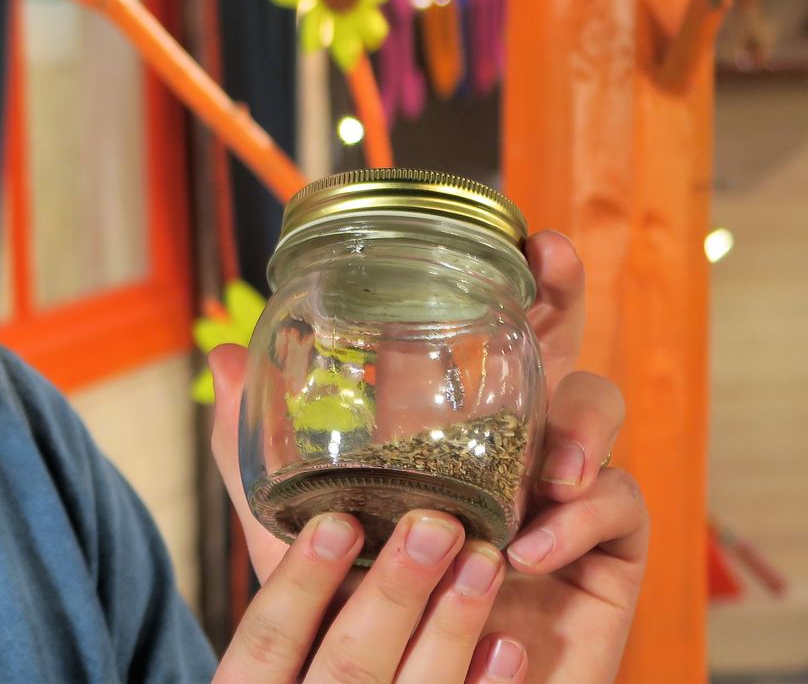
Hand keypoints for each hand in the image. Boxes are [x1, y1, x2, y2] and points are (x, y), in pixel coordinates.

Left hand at [208, 231, 648, 681]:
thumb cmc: (365, 615)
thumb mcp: (299, 533)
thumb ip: (258, 454)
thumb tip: (225, 354)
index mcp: (454, 428)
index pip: (486, 337)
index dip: (507, 281)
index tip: (516, 230)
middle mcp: (516, 446)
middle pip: (556, 349)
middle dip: (564, 297)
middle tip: (557, 259)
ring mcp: (566, 495)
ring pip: (598, 418)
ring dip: (577, 428)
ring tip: (545, 472)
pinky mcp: (608, 556)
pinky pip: (620, 510)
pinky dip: (576, 523)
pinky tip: (527, 551)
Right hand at [218, 508, 524, 681]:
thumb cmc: (301, 646)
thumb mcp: (273, 587)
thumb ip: (254, 498)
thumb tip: (228, 361)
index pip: (266, 637)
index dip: (300, 580)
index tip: (337, 524)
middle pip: (347, 666)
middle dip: (394, 593)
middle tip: (435, 524)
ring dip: (454, 626)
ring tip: (486, 560)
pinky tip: (510, 646)